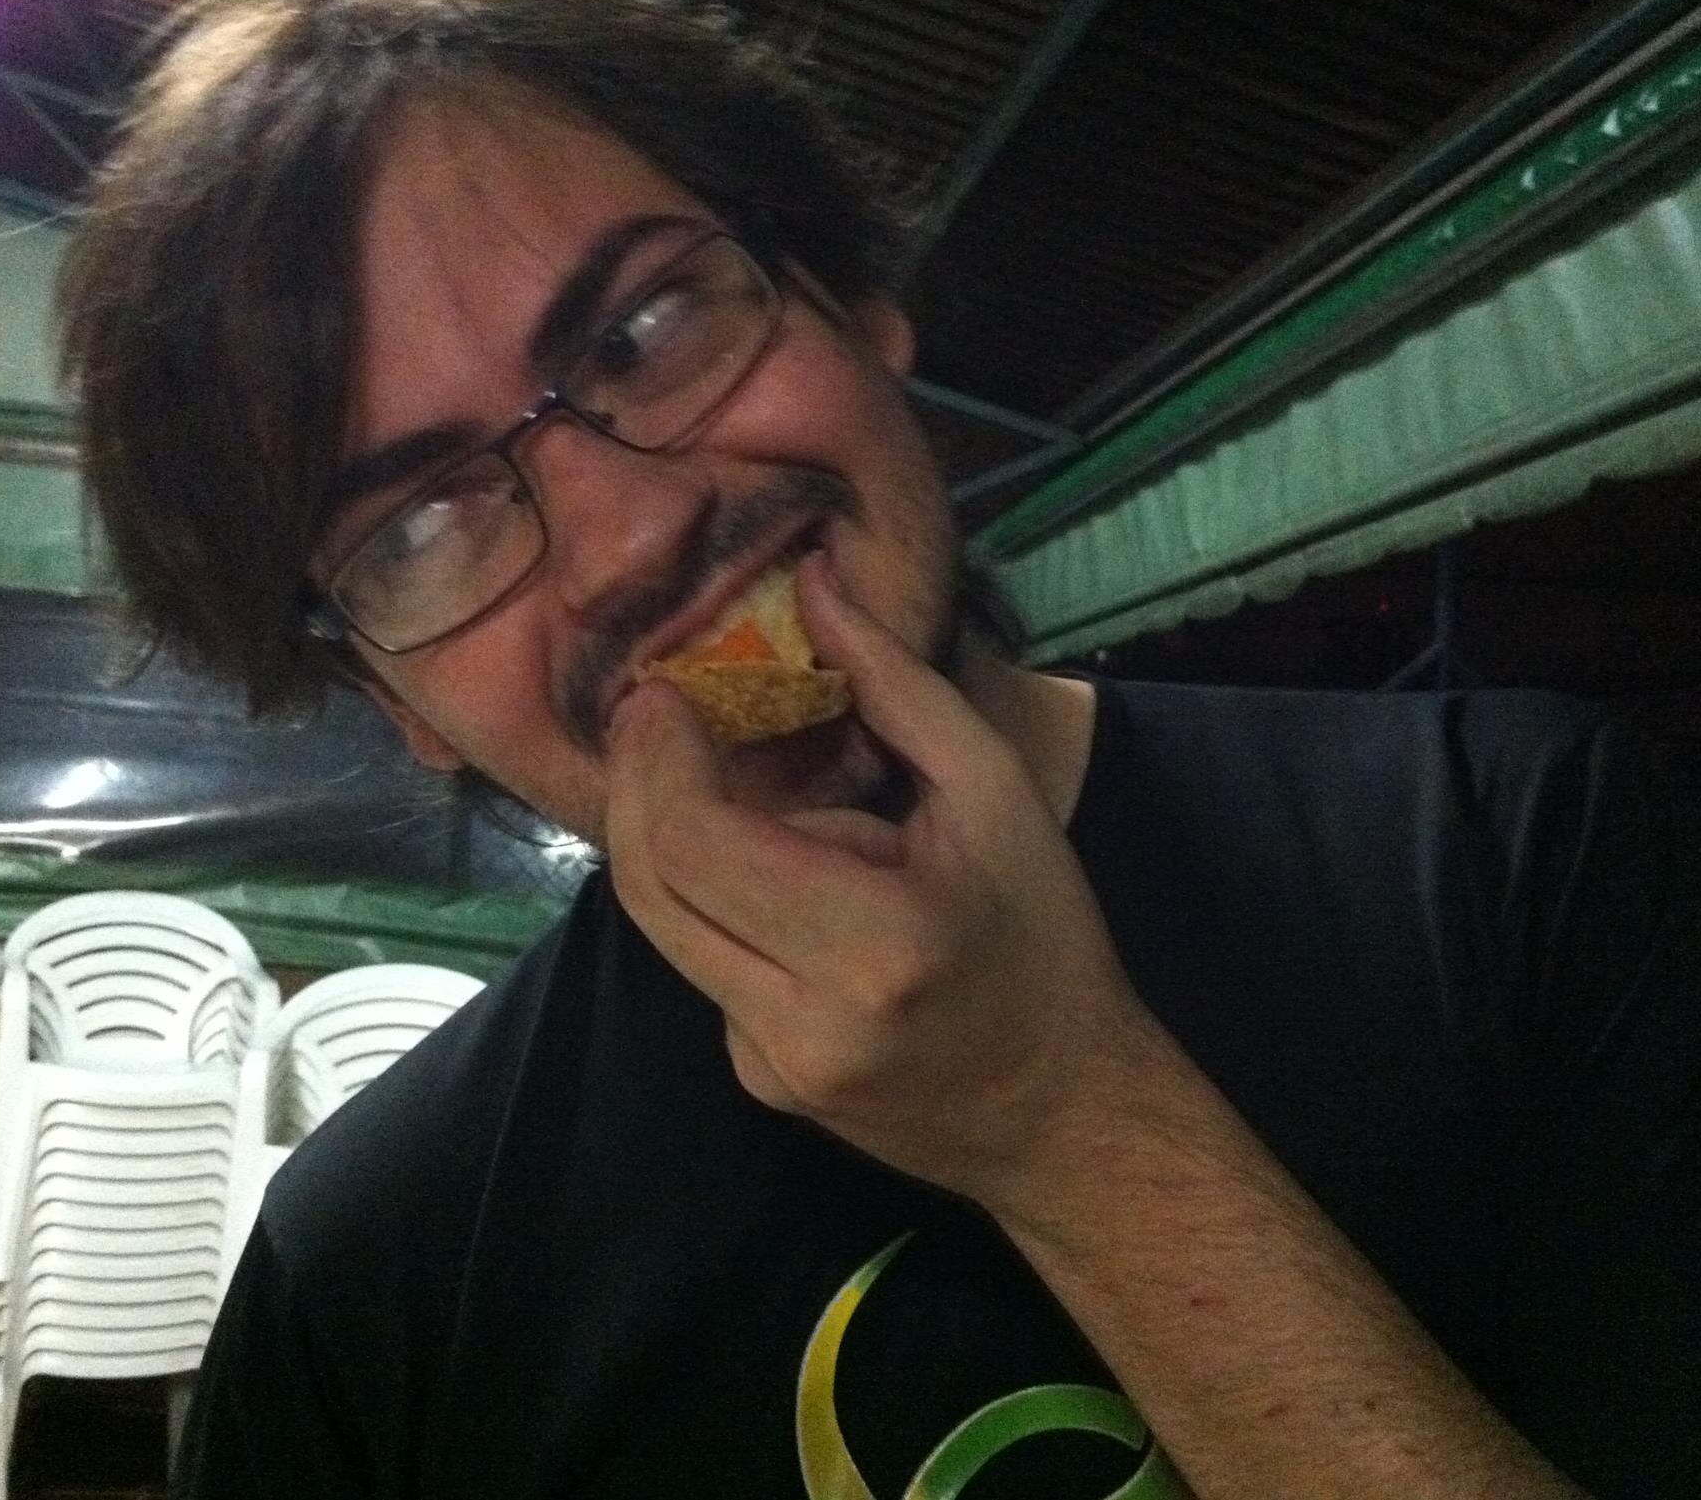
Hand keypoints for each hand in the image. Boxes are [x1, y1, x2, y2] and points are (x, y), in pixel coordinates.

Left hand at [604, 556, 1154, 1203]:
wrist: (1065, 1116)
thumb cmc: (1045, 942)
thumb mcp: (997, 796)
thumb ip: (897, 687)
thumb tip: (812, 584)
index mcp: (871, 944)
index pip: (696, 844)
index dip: (656, 760)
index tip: (661, 695)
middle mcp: (798, 1022)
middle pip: (649, 887)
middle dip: (636, 787)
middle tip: (654, 717)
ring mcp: (767, 1068)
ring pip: (662, 928)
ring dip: (672, 844)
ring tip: (725, 788)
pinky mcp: (756, 1085)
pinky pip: (703, 968)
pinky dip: (721, 908)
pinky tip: (786, 891)